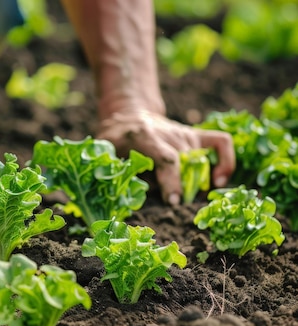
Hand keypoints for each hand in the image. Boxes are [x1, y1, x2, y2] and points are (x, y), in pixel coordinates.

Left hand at [97, 110, 234, 204]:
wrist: (128, 114)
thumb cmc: (115, 139)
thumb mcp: (107, 150)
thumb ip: (115, 169)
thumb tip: (124, 196)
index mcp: (143, 136)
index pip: (166, 158)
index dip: (172, 180)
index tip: (172, 201)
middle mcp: (168, 134)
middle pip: (186, 162)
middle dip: (184, 186)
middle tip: (177, 204)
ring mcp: (185, 135)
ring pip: (202, 159)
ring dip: (199, 182)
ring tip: (190, 197)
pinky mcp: (197, 136)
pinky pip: (221, 143)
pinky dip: (226, 162)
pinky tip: (217, 180)